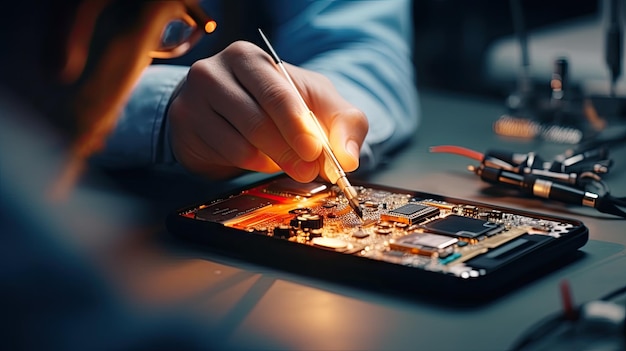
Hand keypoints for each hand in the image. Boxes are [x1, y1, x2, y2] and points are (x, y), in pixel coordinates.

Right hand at [167, 41, 367, 181]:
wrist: (225, 108)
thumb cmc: (277, 102)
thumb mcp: (317, 103)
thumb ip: (344, 125)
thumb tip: (348, 160)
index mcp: (249, 58)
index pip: (277, 93)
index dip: (298, 126)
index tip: (315, 151)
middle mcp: (213, 72)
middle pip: (257, 121)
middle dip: (289, 151)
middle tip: (308, 170)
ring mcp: (193, 100)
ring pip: (241, 145)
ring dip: (271, 161)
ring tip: (286, 160)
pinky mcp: (185, 127)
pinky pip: (225, 157)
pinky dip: (250, 164)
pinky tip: (259, 156)